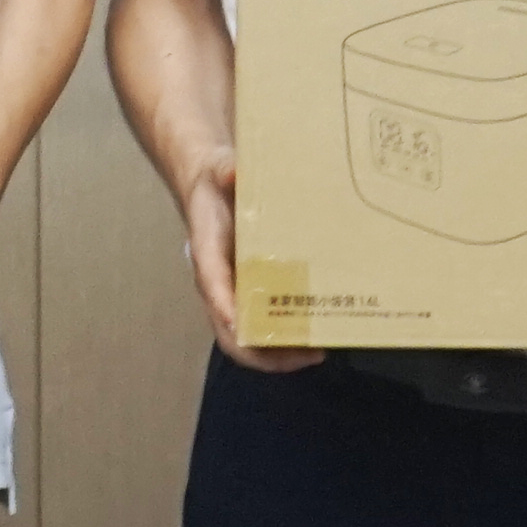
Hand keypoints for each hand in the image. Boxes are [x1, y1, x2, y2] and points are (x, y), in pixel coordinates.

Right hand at [175, 155, 318, 372]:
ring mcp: (234, 296)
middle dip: (265, 352)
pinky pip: (264, 328)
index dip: (226, 308)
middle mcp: (219, 285)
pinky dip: (286, 342)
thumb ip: (226, 172)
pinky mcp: (251, 296)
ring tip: (318, 352)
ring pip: (249, 341)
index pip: (213, 287)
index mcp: (208, 256)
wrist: (211, 187)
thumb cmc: (216, 183)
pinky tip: (317, 339)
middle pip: (232, 334)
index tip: (244, 324)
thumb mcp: (220, 171)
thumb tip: (234, 173)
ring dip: (279, 355)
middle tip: (307, 353)